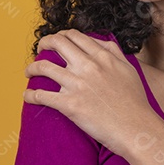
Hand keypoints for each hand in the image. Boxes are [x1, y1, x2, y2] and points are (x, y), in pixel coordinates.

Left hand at [22, 30, 157, 154]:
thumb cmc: (135, 103)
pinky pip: (40, 95)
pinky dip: (29, 95)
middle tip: (39, 50)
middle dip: (43, 43)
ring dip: (31, 68)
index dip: (60, 36)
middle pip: (56, 43)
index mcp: (102, 56)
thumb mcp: (129, 70)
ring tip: (29, 72)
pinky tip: (27, 96)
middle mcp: (88, 66)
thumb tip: (102, 42)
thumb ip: (115, 53)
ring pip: (43, 67)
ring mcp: (77, 85)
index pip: (74, 36)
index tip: (56, 42)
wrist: (136, 129)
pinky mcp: (69, 105)